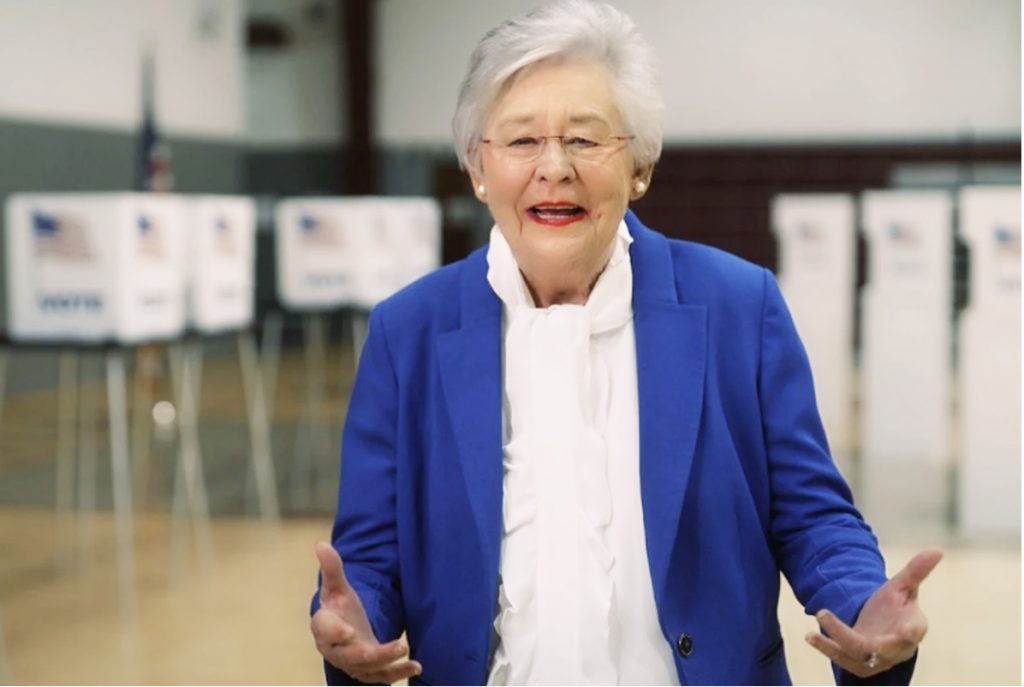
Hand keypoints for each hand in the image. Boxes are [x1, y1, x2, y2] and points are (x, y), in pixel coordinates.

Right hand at [310, 542, 421, 683]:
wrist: (344, 630)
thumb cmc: (339, 608)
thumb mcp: (336, 586)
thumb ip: (331, 567)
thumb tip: (321, 544)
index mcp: (324, 626)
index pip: (325, 630)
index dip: (336, 632)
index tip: (349, 631)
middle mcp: (335, 649)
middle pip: (348, 655)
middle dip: (367, 653)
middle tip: (389, 644)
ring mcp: (352, 663)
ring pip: (367, 667)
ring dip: (386, 661)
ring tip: (405, 649)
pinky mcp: (368, 671)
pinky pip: (381, 677)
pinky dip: (398, 674)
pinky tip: (416, 666)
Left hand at [805, 549, 941, 677]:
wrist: (882, 626)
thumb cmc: (896, 606)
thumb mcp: (903, 586)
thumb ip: (917, 571)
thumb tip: (937, 550)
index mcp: (912, 628)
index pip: (914, 633)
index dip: (910, 633)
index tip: (905, 631)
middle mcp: (896, 648)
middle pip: (882, 650)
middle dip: (861, 642)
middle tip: (836, 622)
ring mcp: (876, 658)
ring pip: (857, 657)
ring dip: (835, 645)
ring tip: (814, 629)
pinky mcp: (858, 662)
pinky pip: (842, 660)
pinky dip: (827, 649)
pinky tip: (809, 636)